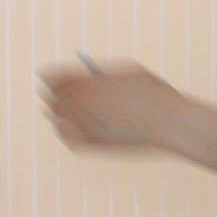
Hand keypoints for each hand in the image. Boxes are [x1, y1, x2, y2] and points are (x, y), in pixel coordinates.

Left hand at [38, 59, 192, 151]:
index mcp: (89, 81)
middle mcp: (85, 103)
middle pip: (54, 98)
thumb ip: (101, 74)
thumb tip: (84, 75)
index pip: (56, 78)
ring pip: (58, 118)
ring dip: (57, 112)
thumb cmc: (152, 93)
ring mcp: (88, 125)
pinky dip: (66, 131)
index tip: (47, 76)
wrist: (168, 122)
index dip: (50, 76)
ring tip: (57, 108)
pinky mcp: (94, 144)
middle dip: (52, 94)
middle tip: (48, 92)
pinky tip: (69, 127)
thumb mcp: (126, 72)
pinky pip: (69, 138)